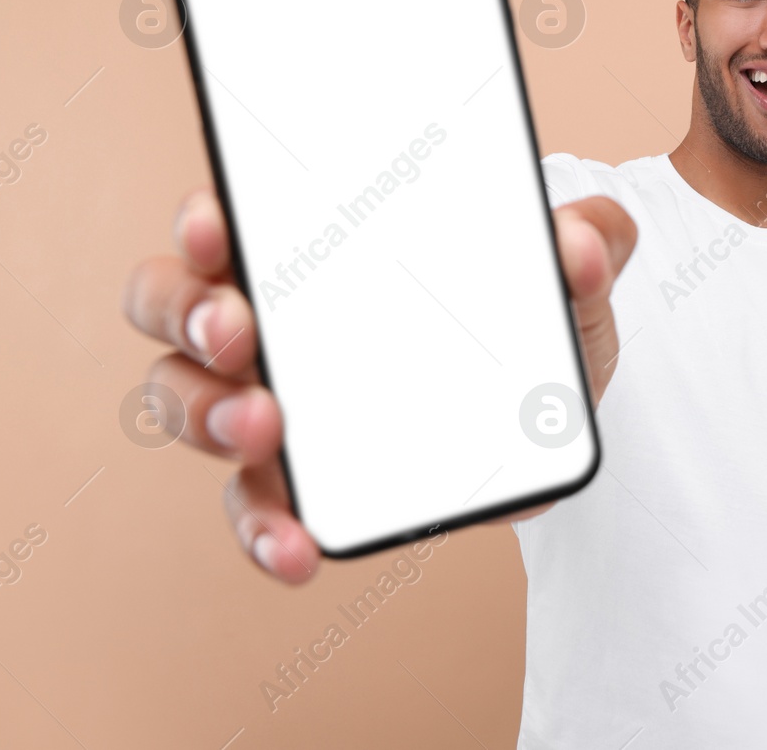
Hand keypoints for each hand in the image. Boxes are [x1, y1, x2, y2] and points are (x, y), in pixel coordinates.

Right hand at [122, 186, 635, 582]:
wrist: (549, 419)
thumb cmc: (531, 325)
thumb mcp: (571, 282)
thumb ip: (592, 244)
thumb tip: (582, 239)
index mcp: (317, 247)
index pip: (231, 219)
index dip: (207, 218)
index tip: (218, 223)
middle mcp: (271, 318)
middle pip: (174, 302)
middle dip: (191, 314)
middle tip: (239, 331)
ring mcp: (268, 399)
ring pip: (186, 401)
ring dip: (208, 416)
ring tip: (264, 430)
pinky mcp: (294, 481)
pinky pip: (254, 505)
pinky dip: (264, 528)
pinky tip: (298, 548)